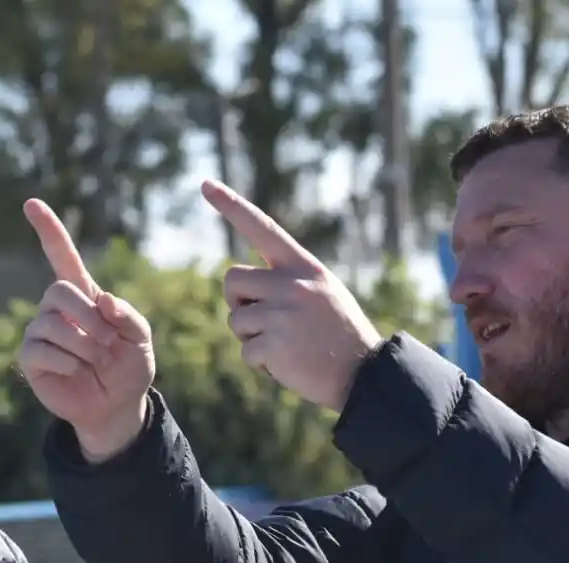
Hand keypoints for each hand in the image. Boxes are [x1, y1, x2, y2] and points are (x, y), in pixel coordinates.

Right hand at [19, 200, 155, 461]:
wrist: (118, 406)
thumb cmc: (129, 367)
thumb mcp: (141, 338)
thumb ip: (127, 315)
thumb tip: (102, 299)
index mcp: (84, 295)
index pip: (62, 256)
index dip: (49, 230)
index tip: (31, 203)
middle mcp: (56, 309)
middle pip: (59, 291)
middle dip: (89, 318)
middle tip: (109, 342)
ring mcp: (40, 332)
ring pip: (52, 325)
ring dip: (84, 345)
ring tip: (98, 360)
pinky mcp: (30, 359)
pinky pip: (41, 351)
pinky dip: (67, 363)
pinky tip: (78, 372)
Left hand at [201, 179, 384, 412]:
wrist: (363, 373)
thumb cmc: (339, 334)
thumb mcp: (322, 291)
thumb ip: (288, 279)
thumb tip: (240, 283)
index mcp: (303, 266)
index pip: (261, 227)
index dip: (231, 205)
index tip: (205, 184)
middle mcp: (291, 283)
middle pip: (232, 279)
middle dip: (239, 302)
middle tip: (264, 321)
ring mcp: (282, 313)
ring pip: (236, 320)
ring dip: (252, 338)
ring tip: (286, 345)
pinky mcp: (275, 344)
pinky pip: (246, 352)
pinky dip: (261, 364)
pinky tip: (288, 364)